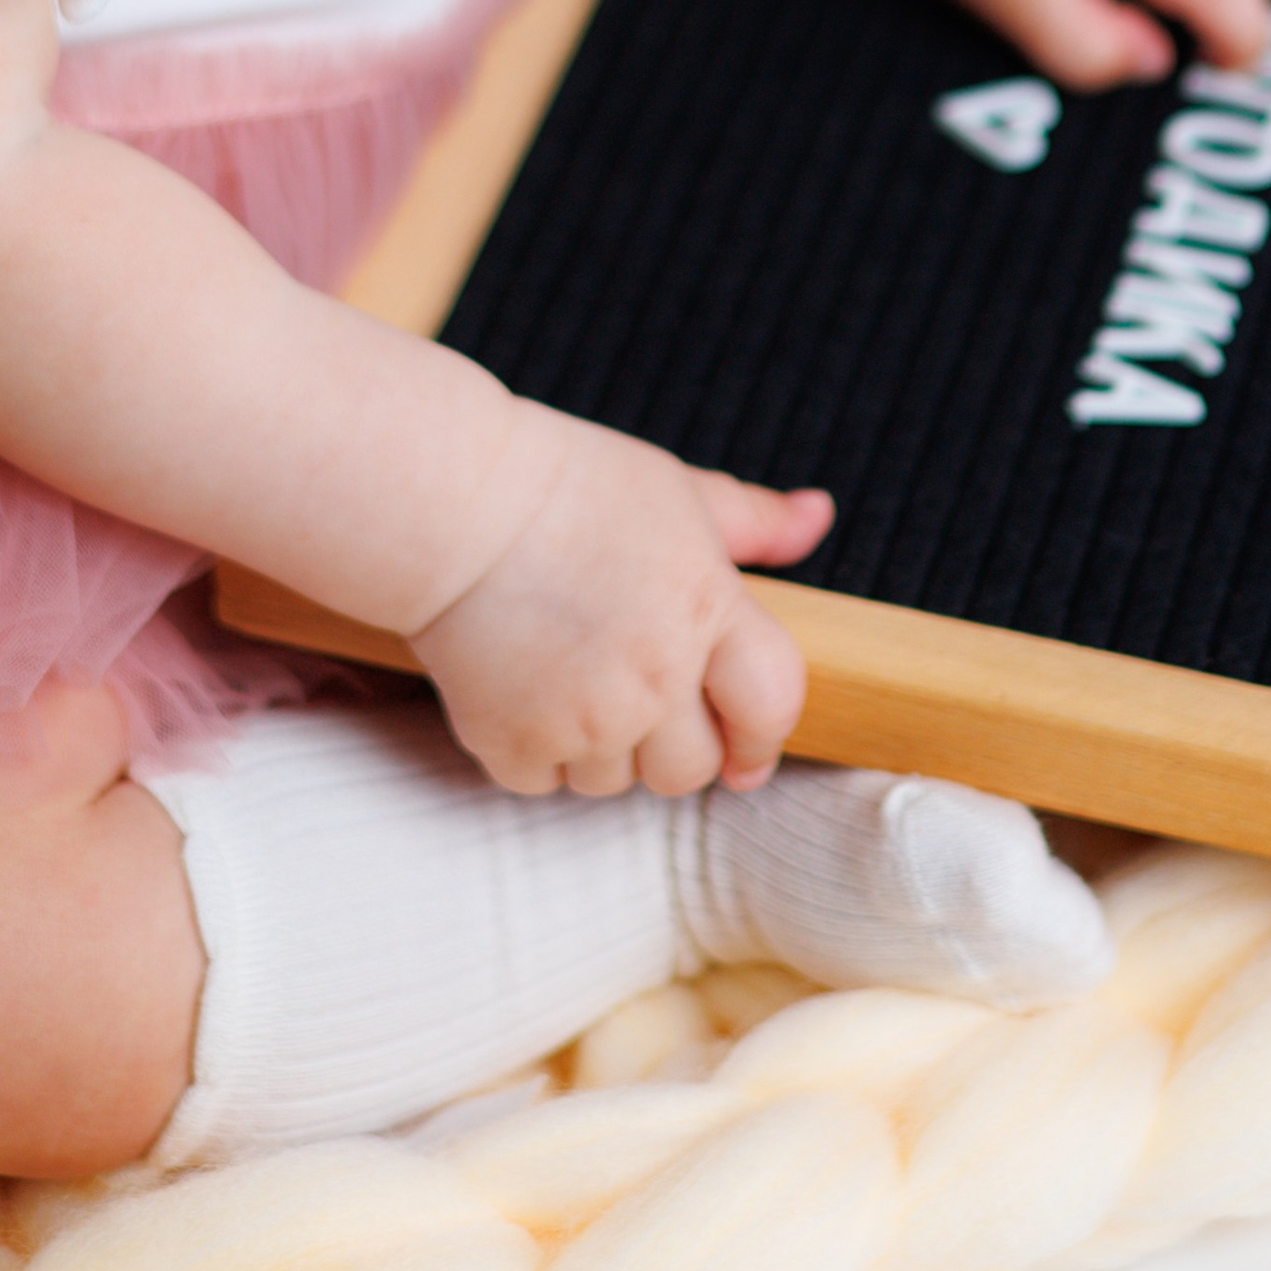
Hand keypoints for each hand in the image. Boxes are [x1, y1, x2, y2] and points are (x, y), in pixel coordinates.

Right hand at [411, 403, 832, 799]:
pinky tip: (527, 689)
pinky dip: (540, 752)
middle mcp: (654, 677)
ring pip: (618, 784)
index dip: (766, 732)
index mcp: (707, 611)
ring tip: (575, 676)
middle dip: (679, 745)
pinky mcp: (513, 744)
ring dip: (606, 748)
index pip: (772, 705)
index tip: (749, 741)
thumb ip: (754, 522)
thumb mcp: (677, 490)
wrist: (451, 504)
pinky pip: (547, 784)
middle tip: (646, 698)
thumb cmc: (569, 486)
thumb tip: (819, 515)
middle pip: (694, 769)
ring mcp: (582, 718)